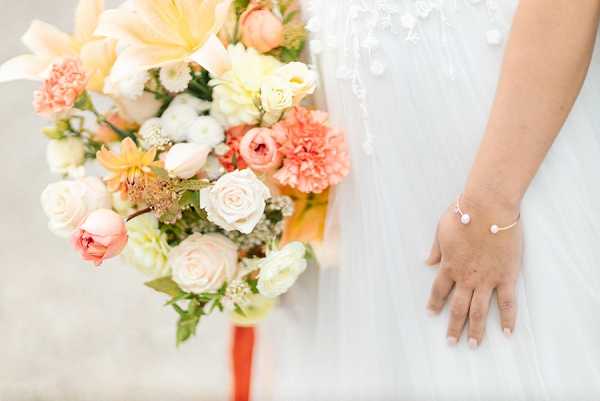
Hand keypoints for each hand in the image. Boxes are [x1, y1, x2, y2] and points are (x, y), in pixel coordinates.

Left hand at [426, 195, 522, 347]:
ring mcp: (486, 279)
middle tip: (451, 342)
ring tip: (473, 345)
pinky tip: (506, 332)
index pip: (439, 291)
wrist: (488, 207)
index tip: (431, 314)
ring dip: (475, 330)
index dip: (435, 303)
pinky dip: (507, 319)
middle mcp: (466, 277)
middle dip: (453, 327)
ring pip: (479, 311)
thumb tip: (428, 261)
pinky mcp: (506, 276)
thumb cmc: (464, 213)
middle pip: (458, 308)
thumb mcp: (441, 228)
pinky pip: (507, 302)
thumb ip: (436, 249)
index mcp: (449, 265)